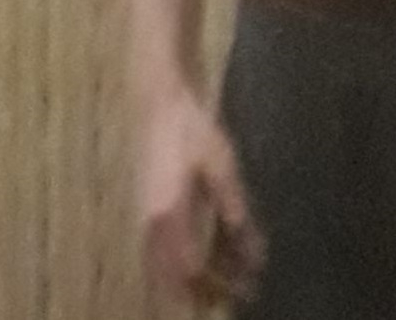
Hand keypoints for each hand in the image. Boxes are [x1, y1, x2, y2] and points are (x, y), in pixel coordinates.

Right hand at [136, 86, 265, 306]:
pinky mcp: (149, 210)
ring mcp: (147, 219)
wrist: (160, 102)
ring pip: (166, 266)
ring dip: (195, 279)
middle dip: (205, 291)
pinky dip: (184, 261)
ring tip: (227, 283)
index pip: (191, 269)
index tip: (247, 288)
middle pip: (175, 276)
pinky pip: (162, 250)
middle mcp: (152, 226)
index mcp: (169, 216)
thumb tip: (248, 244)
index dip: (219, 283)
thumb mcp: (219, 164)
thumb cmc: (191, 129)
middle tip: (239, 293)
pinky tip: (206, 258)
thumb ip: (232, 205)